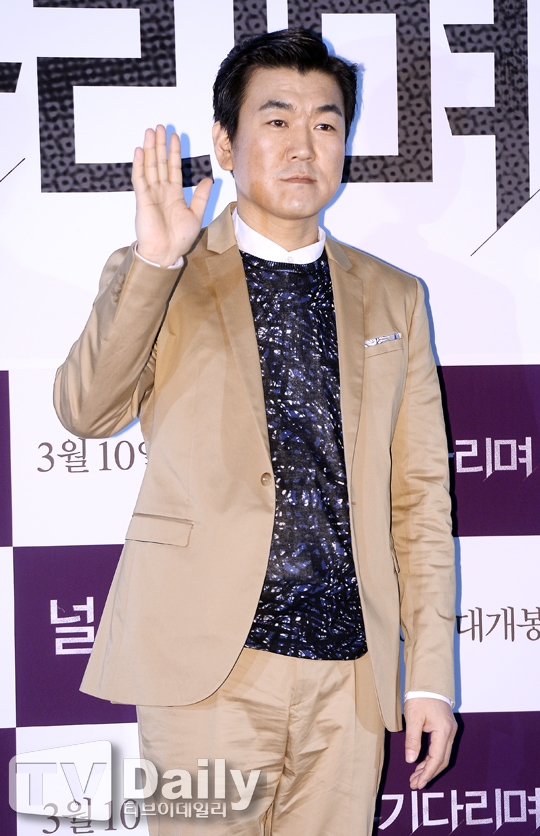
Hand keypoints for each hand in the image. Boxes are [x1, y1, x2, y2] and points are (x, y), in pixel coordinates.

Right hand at [132, 125, 212, 266]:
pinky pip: (140, 179)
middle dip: (160, 145)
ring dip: (149, 149)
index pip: (174, 168)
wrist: (166, 253)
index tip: (175, 137)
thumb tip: (208, 179)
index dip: (174, 153)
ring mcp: (151, 195)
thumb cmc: (179, 239)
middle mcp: (161, 192)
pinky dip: (139, 165)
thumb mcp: (196, 215)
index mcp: (174, 195)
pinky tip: (139, 151)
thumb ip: (201, 196)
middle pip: (160, 163)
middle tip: (160, 127)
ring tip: (150, 132)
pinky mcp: (142, 200)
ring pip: (150, 167)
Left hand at [404, 698, 456, 788]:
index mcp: (443, 731)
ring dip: (429, 767)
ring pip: (442, 755)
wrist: (429, 680)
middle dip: (428, 773)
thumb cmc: (420, 696)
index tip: (417, 783)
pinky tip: (421, 763)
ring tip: (416, 776)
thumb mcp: (413, 718)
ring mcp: (449, 730)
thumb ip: (412, 740)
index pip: (437, 759)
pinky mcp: (445, 728)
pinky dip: (431, 757)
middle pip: (442, 760)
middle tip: (415, 783)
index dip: (427, 773)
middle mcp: (450, 732)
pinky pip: (441, 748)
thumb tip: (411, 760)